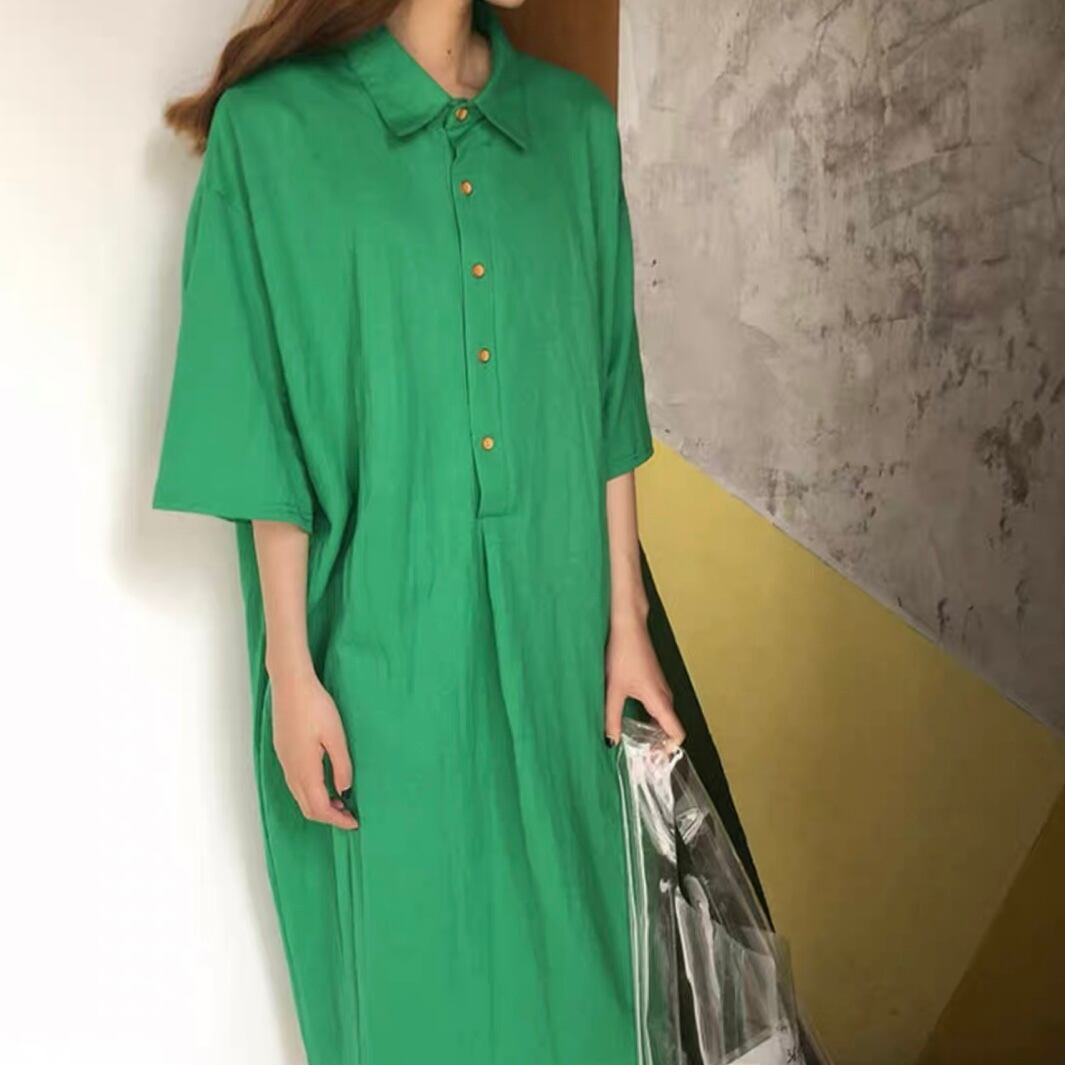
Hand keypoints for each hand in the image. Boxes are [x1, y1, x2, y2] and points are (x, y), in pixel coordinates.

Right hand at [270, 665, 358, 829]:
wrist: (291, 685)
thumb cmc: (315, 706)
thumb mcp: (336, 736)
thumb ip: (341, 766)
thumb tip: (344, 790)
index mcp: (305, 769)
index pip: (319, 808)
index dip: (337, 820)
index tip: (354, 822)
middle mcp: (291, 769)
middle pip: (307, 807)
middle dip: (328, 816)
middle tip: (349, 815)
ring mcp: (285, 761)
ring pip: (300, 796)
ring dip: (319, 804)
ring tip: (341, 801)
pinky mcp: (284, 751)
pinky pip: (295, 783)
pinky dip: (311, 791)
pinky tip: (325, 782)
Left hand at [604, 615, 685, 747]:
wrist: (628, 627)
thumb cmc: (623, 654)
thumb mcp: (613, 689)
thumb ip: (611, 717)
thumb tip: (611, 741)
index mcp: (659, 700)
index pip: (676, 733)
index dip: (668, 749)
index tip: (653, 760)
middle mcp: (665, 696)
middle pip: (671, 728)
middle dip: (660, 746)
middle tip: (643, 759)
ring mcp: (661, 688)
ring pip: (665, 718)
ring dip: (655, 733)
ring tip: (637, 744)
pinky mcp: (654, 682)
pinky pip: (659, 708)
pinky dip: (651, 720)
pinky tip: (633, 722)